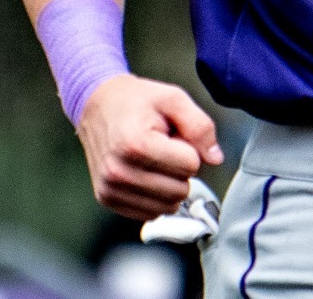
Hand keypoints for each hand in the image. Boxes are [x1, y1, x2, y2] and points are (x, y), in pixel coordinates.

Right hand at [76, 73, 225, 219]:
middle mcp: (119, 172)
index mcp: (136, 145)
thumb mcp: (174, 99)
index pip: (191, 165)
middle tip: (163, 147)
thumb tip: (215, 159)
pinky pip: (150, 213)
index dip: (189, 149)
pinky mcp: (107, 199)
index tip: (173, 135)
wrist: (97, 104)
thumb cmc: (136, 100)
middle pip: (180, 190)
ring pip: (167, 206)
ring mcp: (110, 189)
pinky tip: (144, 173)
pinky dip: (155, 196)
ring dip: (168, 184)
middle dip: (180, 168)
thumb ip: (200, 127)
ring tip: (153, 159)